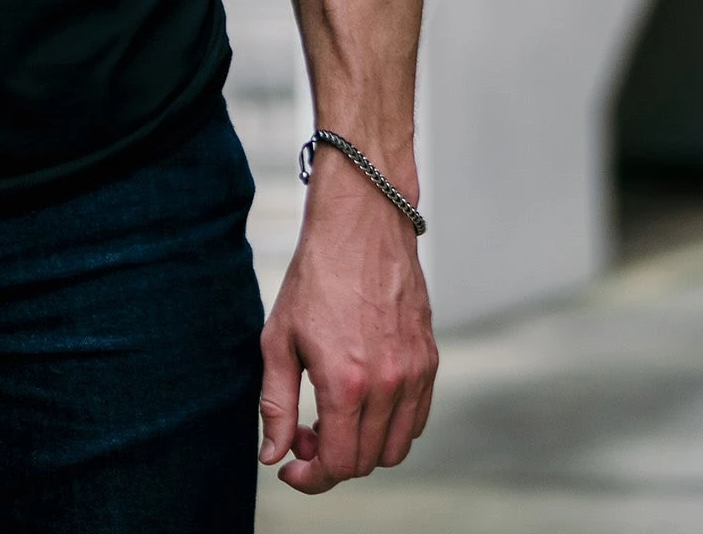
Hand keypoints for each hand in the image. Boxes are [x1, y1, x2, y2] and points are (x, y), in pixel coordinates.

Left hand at [258, 154, 436, 491]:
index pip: (337, 463)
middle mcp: (388, 385)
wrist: (360, 227)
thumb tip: (273, 455)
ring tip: (333, 415)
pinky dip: (390, 426)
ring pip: (395, 448)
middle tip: (305, 431)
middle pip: (365, 462)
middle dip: (330, 460)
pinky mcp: (430, 360)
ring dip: (362, 446)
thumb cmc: (315, 276)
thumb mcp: (278, 338)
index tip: (291, 467)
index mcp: (346, 382)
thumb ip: (276, 403)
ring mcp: (415, 374)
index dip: (310, 476)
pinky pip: (416, 419)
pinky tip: (362, 400)